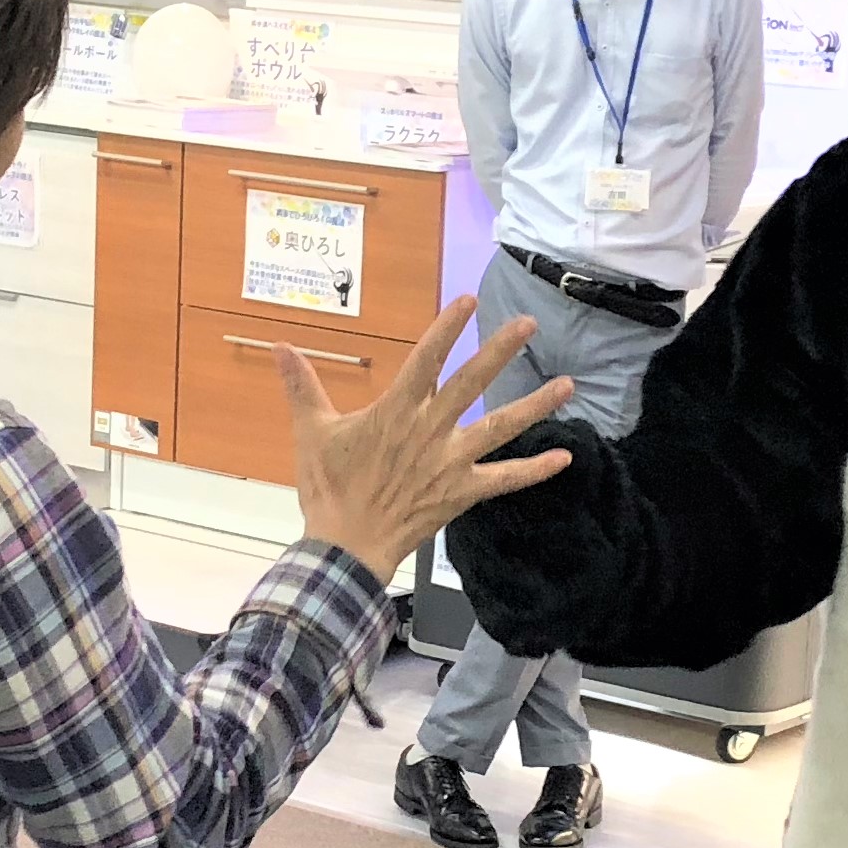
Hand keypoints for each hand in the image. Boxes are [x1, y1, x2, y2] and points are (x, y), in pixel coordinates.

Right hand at [278, 299, 575, 581]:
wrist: (346, 546)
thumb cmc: (328, 488)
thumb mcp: (312, 432)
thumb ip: (303, 386)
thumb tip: (280, 346)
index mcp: (395, 411)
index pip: (426, 360)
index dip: (446, 328)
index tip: (468, 300)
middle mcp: (429, 430)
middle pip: (472, 383)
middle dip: (500, 351)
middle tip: (529, 323)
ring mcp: (450, 462)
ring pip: (499, 427)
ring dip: (534, 405)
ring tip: (567, 384)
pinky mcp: (462, 492)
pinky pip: (504, 479)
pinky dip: (534, 470)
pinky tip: (564, 458)